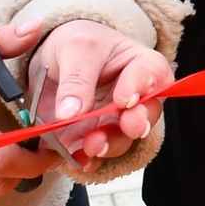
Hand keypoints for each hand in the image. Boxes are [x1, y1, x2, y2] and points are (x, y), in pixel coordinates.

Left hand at [20, 19, 171, 168]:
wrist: (52, 61)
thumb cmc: (76, 43)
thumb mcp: (76, 48)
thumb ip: (76, 79)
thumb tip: (71, 113)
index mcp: (142, 66)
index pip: (152, 75)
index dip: (140, 88)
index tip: (124, 99)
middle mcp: (135, 99)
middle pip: (146, 115)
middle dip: (136, 124)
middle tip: (129, 127)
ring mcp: (114, 122)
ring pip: (122, 140)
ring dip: (109, 145)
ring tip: (92, 146)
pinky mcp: (93, 140)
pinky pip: (95, 156)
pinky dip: (86, 161)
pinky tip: (77, 161)